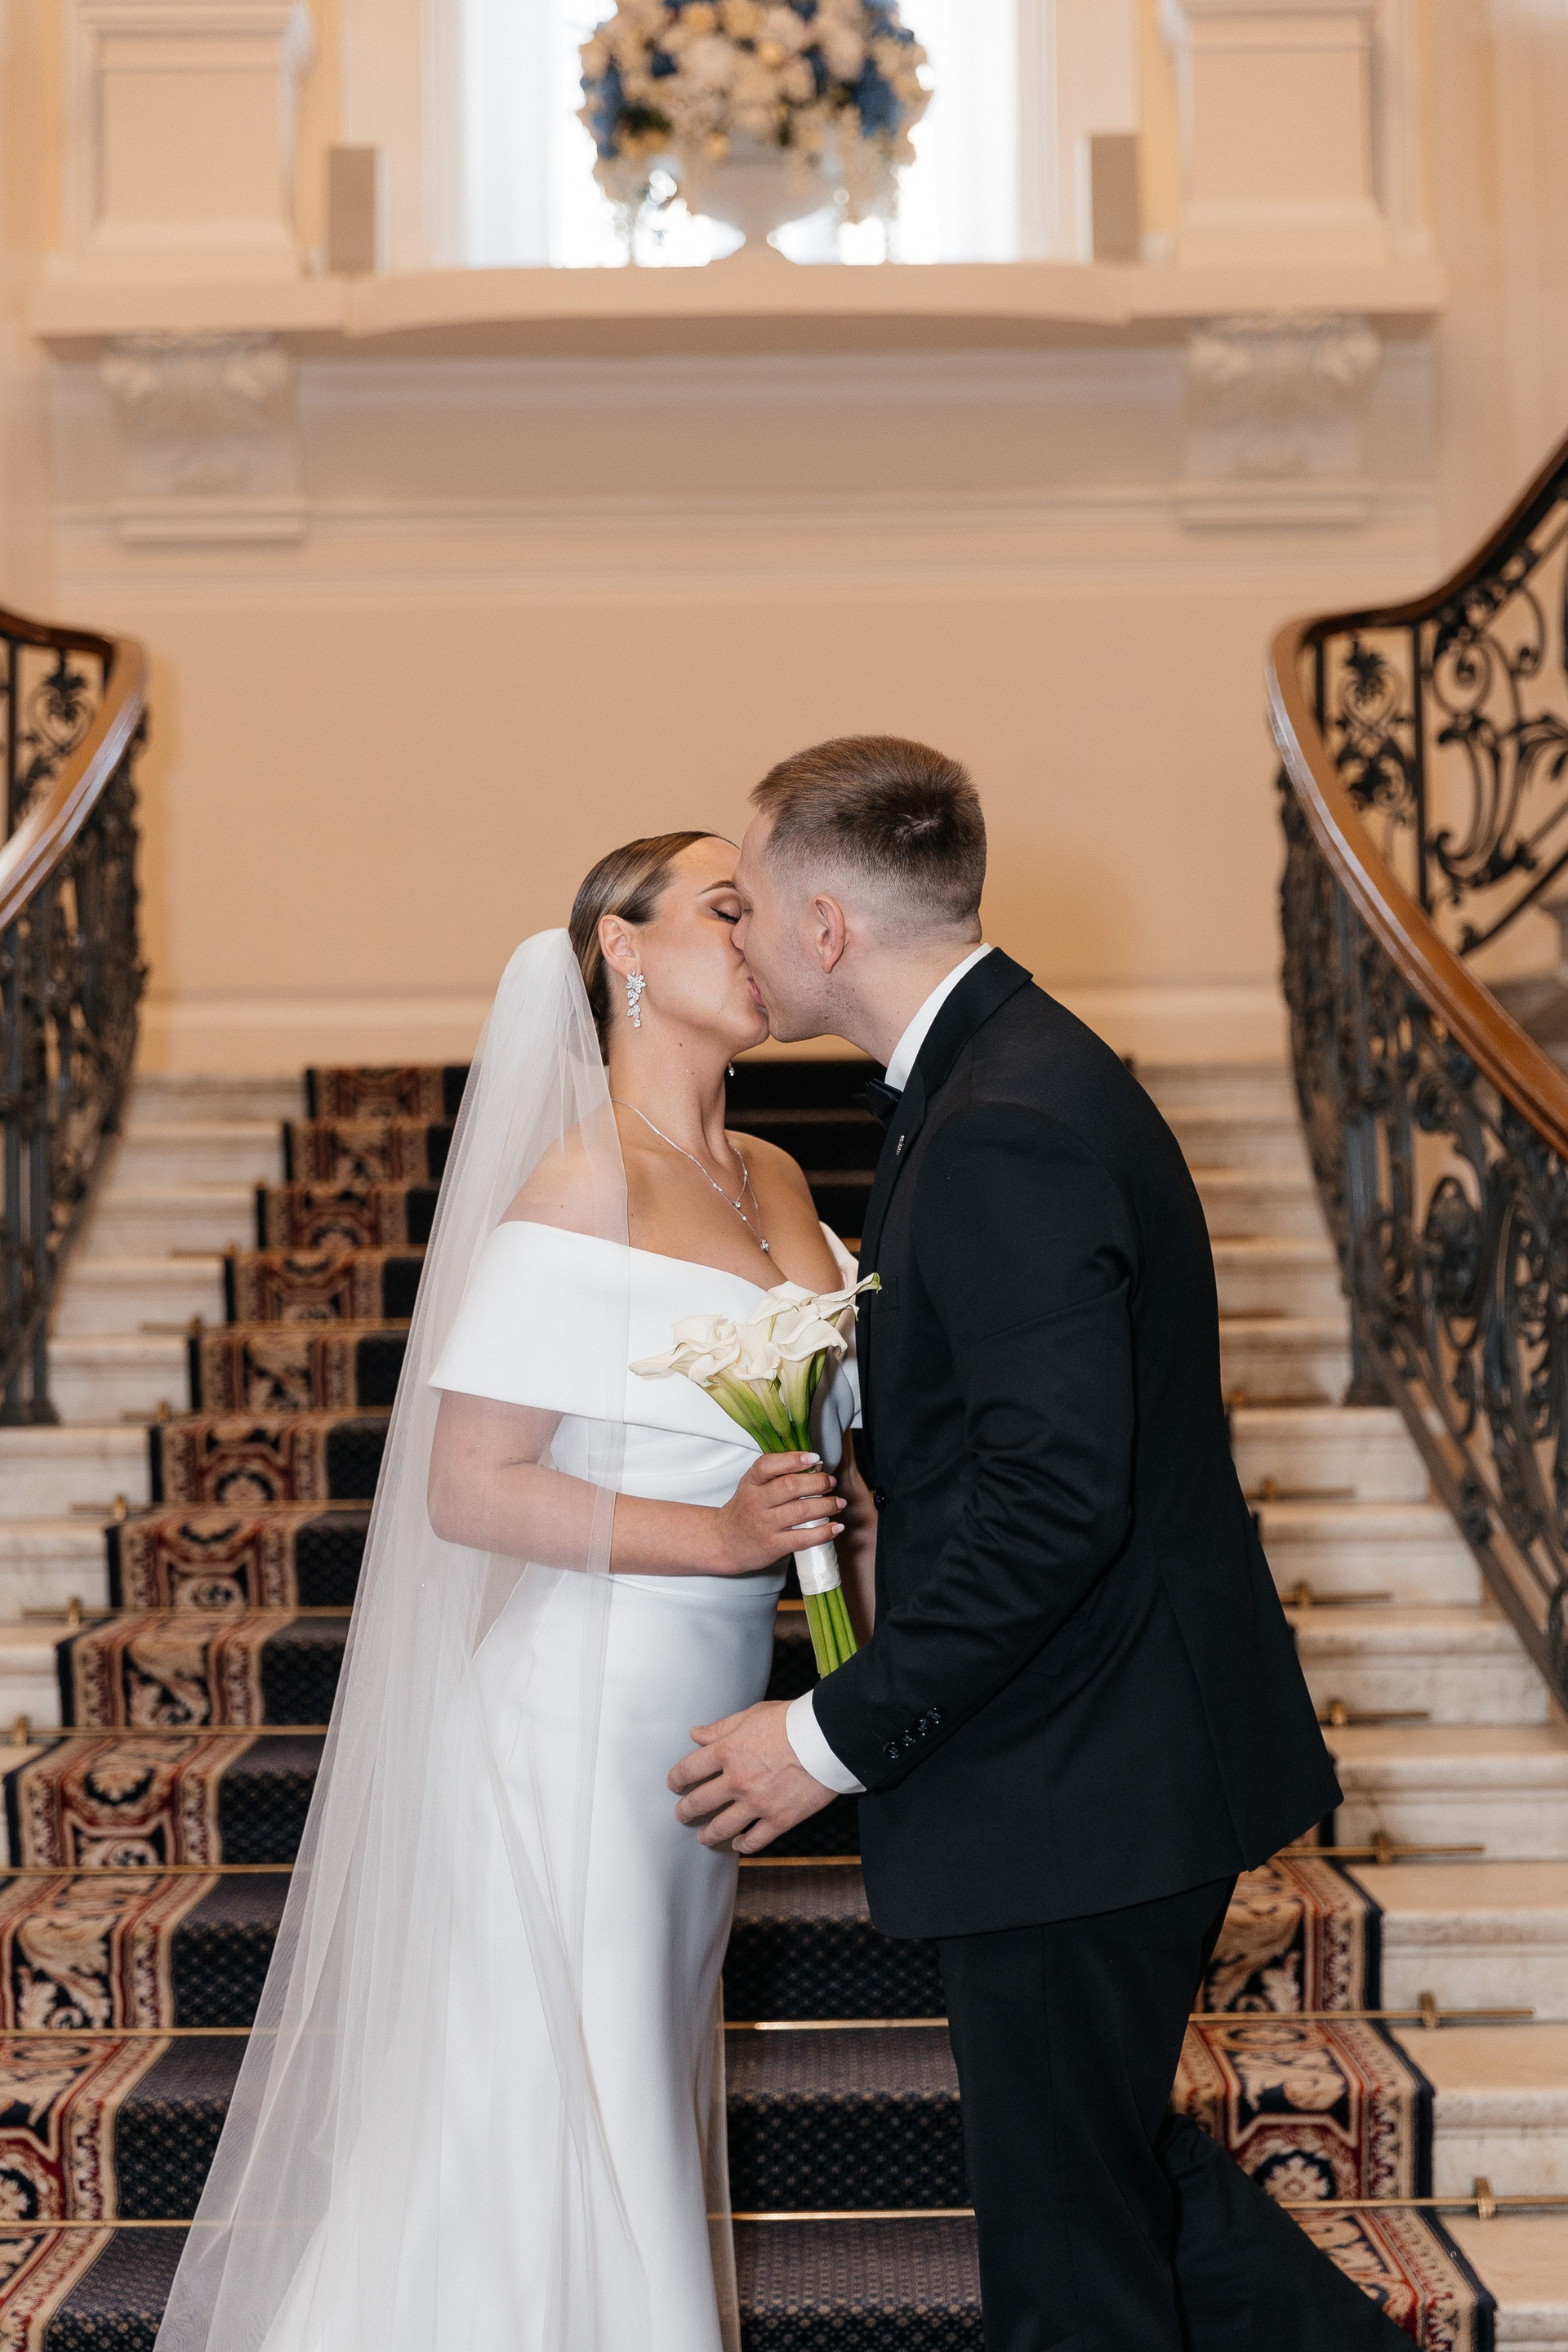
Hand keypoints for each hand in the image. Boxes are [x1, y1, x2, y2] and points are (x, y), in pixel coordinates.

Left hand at [668, 1698, 834, 1852]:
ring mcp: (757, 1803)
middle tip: (682, 1814)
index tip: (674, 1784)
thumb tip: (696, 1734)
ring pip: (721, 1828)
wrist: (828, 1738)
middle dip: (685, 1811)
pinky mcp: (779, 1819)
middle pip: (699, 1803)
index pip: (688, 1770)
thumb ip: (721, 1728)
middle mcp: (737, 1780)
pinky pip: (754, 1840)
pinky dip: (743, 1845)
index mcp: (727, 1751)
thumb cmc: (792, 1721)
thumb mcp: (752, 1715)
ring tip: (703, 1837)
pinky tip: (739, 1843)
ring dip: (708, 1834)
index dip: (676, 1779)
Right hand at [711, 1453, 843, 1574]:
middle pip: (790, 1486)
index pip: (768, 1465)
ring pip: (800, 1511)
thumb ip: (778, 1475)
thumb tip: (815, 1466)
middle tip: (831, 1482)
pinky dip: (823, 1532)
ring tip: (838, 1503)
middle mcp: (756, 1502)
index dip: (793, 1459)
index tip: (814, 1458)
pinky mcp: (773, 1546)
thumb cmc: (745, 1511)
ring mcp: (764, 1525)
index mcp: (751, 1483)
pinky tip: (836, 1527)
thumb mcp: (752, 1486)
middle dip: (818, 1482)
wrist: (724, 1542)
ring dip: (826, 1505)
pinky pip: (802, 1538)